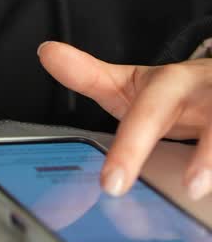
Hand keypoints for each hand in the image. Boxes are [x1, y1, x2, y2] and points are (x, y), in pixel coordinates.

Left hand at [38, 41, 211, 201]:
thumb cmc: (178, 94)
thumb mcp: (136, 85)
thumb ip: (91, 76)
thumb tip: (46, 52)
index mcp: (175, 85)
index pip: (151, 112)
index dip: (132, 147)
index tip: (112, 184)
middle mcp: (211, 93)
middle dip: (206, 155)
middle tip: (190, 189)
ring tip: (203, 189)